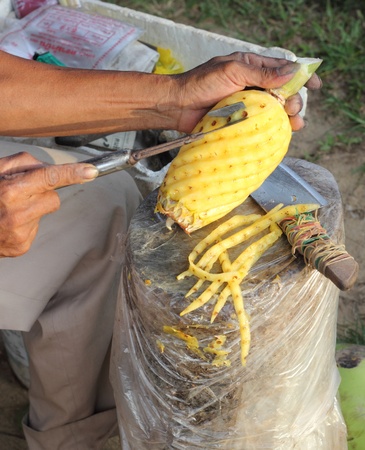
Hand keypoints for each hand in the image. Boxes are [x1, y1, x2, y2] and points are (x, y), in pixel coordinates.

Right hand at [0, 152, 97, 256]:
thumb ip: (21, 164)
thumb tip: (47, 168)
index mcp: (9, 190)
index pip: (49, 177)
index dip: (72, 173)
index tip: (91, 171)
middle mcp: (17, 213)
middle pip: (53, 197)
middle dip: (42, 192)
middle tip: (20, 193)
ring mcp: (20, 233)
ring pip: (47, 211)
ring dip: (35, 207)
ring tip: (11, 209)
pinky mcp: (21, 246)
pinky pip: (37, 227)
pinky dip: (27, 223)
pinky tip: (10, 223)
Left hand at [172, 52, 321, 132]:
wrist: (178, 106)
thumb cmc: (201, 83)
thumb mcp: (233, 71)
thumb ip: (261, 73)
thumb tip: (291, 72)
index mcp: (251, 67)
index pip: (282, 68)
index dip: (301, 76)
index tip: (315, 85)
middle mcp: (251, 85)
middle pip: (282, 92)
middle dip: (293, 100)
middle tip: (293, 109)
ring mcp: (246, 104)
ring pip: (274, 110)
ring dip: (287, 117)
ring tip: (294, 124)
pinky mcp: (239, 120)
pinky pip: (261, 124)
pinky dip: (272, 128)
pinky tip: (280, 133)